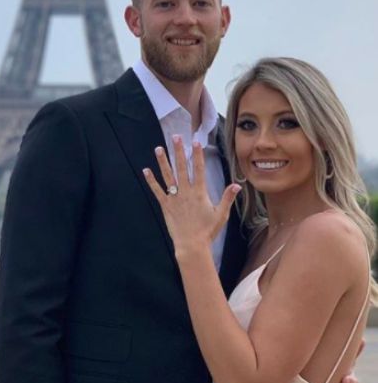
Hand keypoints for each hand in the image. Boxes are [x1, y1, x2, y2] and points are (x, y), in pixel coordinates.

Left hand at [143, 136, 240, 254]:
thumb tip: (237, 185)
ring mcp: (174, 198)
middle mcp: (186, 192)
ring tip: (158, 148)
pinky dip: (151, 181)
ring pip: (168, 176)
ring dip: (163, 161)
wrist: (192, 245)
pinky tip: (146, 170)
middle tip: (176, 137)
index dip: (197, 154)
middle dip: (179, 151)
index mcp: (200, 192)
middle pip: (182, 167)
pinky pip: (157, 191)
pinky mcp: (165, 205)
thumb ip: (227, 198)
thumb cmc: (208, 230)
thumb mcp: (221, 214)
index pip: (199, 169)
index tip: (196, 142)